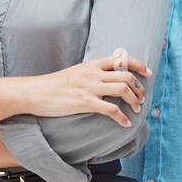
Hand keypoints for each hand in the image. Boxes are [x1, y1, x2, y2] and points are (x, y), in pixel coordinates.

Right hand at [24, 53, 150, 126]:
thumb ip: (91, 73)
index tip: (147, 72)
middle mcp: (92, 73)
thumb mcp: (75, 73)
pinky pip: (111, 109)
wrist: (34, 92)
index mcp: (91, 65)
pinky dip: (122, 117)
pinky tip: (125, 123)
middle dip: (139, 87)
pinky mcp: (84, 102)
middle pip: (126, 74)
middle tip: (141, 98)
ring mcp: (89, 87)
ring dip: (134, 100)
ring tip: (136, 109)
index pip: (120, 59)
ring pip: (122, 89)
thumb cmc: (53, 85)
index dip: (138, 64)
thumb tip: (105, 79)